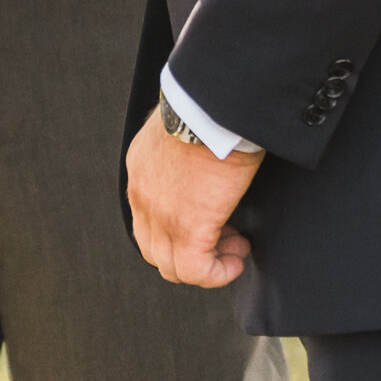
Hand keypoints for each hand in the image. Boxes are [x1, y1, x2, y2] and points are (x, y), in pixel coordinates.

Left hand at [125, 116, 261, 286]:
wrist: (215, 106)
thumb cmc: (212, 108)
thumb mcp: (187, 128)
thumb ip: (187, 151)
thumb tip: (210, 161)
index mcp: (142, 170)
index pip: (147, 219)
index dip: (177, 231)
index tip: (210, 222)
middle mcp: (142, 196)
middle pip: (154, 249)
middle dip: (190, 252)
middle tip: (226, 239)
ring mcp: (160, 215)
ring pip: (173, 266)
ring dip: (207, 265)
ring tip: (236, 249)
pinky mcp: (188, 228)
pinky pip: (196, 271)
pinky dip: (218, 274)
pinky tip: (238, 259)